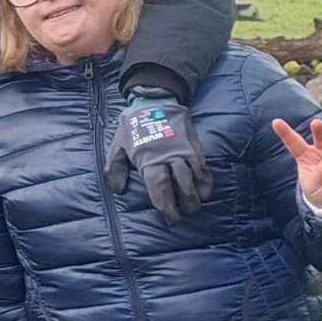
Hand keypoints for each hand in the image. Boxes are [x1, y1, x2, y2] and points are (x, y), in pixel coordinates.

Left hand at [103, 90, 210, 224]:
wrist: (154, 101)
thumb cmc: (132, 127)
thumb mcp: (117, 146)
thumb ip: (116, 168)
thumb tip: (118, 190)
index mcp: (150, 160)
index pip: (160, 189)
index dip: (166, 206)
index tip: (171, 219)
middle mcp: (170, 157)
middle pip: (182, 186)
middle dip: (186, 204)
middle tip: (185, 214)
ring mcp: (185, 151)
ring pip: (196, 177)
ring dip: (197, 194)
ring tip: (196, 206)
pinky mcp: (196, 145)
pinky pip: (203, 166)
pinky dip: (205, 180)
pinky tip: (205, 190)